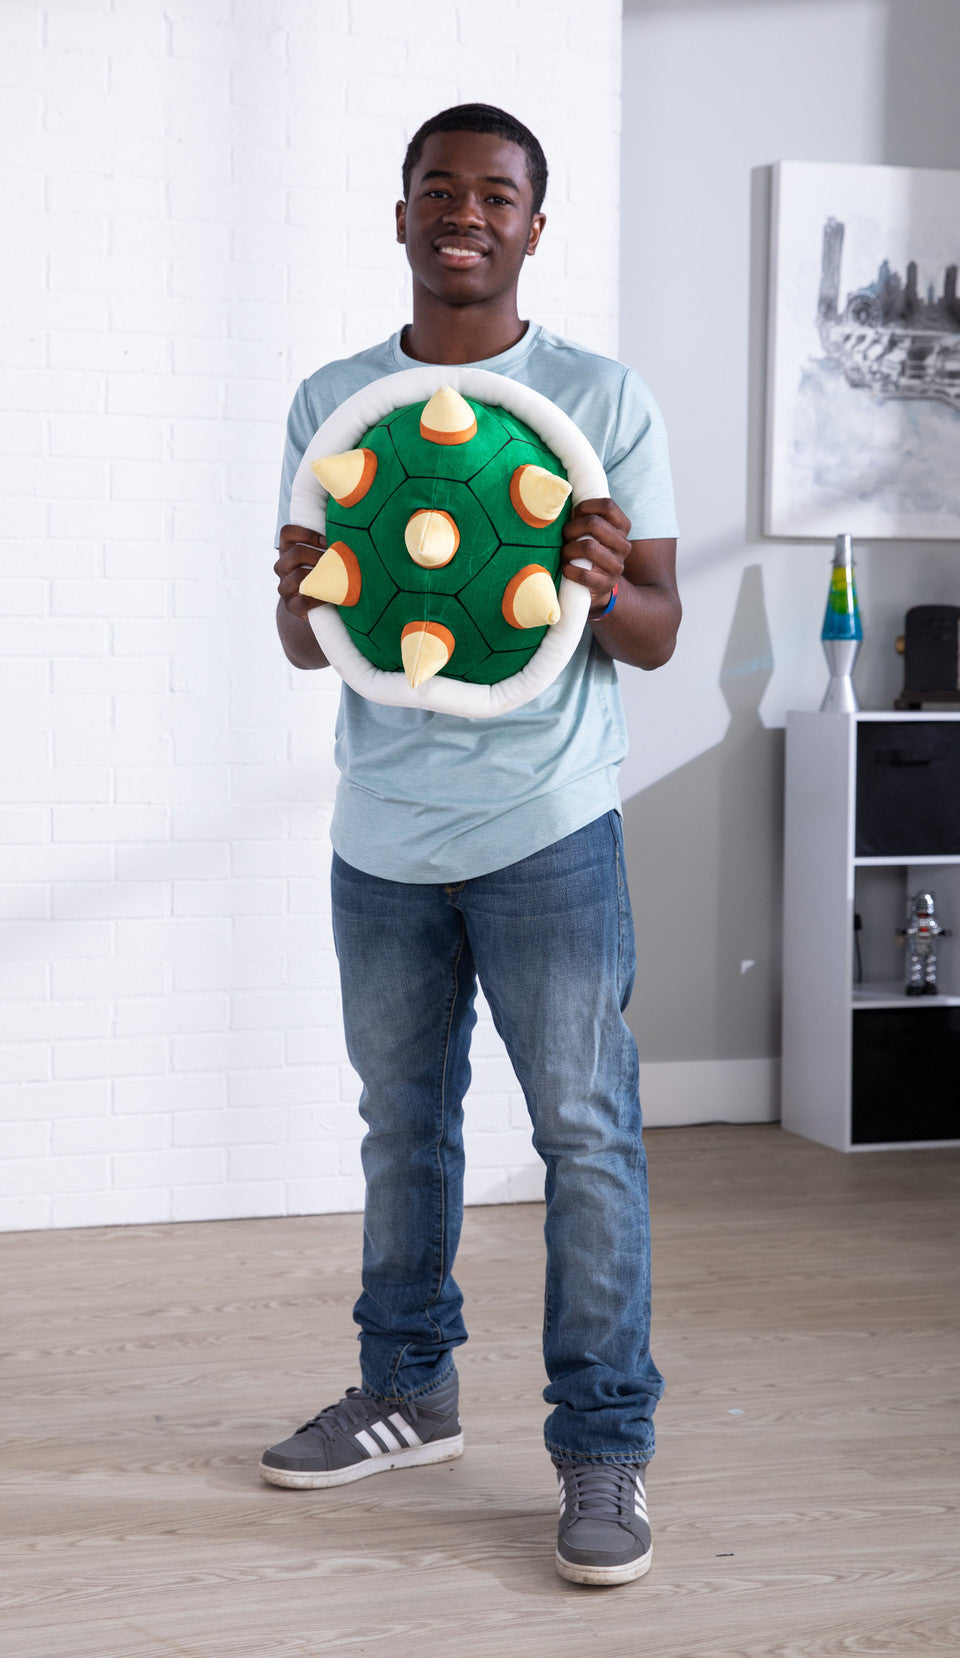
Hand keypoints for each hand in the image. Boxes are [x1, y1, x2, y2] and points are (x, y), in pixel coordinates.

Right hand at [275, 524, 326, 617]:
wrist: (316, 606)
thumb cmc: (325, 574)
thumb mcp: (322, 556)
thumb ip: (327, 544)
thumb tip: (350, 532)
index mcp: (287, 550)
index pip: (286, 533)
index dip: (306, 533)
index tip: (326, 541)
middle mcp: (282, 567)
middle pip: (294, 554)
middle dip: (318, 555)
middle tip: (335, 561)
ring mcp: (284, 587)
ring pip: (296, 577)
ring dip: (319, 576)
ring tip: (335, 577)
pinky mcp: (291, 605)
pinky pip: (301, 601)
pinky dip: (318, 598)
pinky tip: (329, 596)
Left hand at [560, 498, 631, 615]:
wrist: (600, 586)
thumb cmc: (592, 551)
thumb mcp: (596, 532)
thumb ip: (587, 517)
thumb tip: (562, 502)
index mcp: (623, 527)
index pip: (608, 506)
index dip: (585, 507)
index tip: (574, 515)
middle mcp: (624, 545)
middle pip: (595, 524)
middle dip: (572, 528)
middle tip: (564, 535)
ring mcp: (617, 566)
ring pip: (589, 547)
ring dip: (568, 549)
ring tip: (564, 553)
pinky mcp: (606, 584)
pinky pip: (584, 575)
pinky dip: (569, 570)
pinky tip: (566, 568)